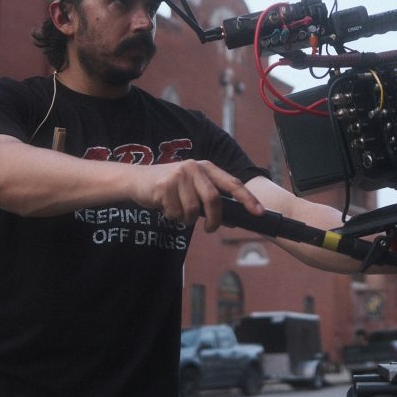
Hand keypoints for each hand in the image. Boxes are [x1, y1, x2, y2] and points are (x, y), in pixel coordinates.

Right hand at [136, 160, 263, 232]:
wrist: (136, 180)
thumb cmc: (169, 187)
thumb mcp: (192, 189)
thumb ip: (211, 201)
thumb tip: (233, 220)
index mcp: (206, 167)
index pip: (232, 183)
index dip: (247, 199)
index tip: (259, 212)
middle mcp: (195, 167)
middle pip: (214, 198)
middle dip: (215, 219)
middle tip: (210, 229)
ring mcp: (179, 175)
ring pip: (193, 210)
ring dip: (187, 219)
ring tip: (178, 212)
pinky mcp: (164, 185)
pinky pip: (176, 213)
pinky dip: (172, 217)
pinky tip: (166, 208)